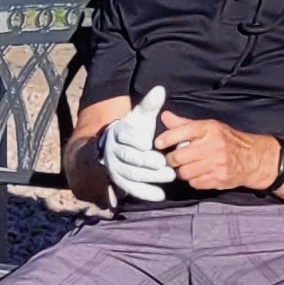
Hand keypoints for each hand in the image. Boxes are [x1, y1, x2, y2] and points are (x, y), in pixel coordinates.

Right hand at [102, 85, 177, 202]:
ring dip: (150, 178)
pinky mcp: (119, 181)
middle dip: (148, 162)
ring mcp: (115, 168)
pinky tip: (160, 195)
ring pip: (132, 174)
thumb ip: (150, 105)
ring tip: (170, 177)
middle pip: (130, 158)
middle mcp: (114, 151)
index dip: (137, 141)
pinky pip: (131, 188)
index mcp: (119, 133)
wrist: (113, 147)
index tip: (152, 144)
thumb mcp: (140, 116)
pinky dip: (144, 193)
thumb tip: (160, 90)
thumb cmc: (134, 130)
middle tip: (166, 164)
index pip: (127, 138)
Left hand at [156, 109, 276, 192]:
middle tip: (173, 159)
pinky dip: (194, 180)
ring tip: (188, 166)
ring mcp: (217, 163)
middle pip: (179, 156)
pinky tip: (200, 174)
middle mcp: (214, 145)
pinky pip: (195, 183)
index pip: (183, 131)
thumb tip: (164, 116)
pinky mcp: (220, 178)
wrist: (253, 158)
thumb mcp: (208, 127)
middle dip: (172, 159)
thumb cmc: (226, 140)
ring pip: (185, 172)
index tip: (158, 144)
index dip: (167, 138)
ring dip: (182, 171)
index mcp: (210, 129)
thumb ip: (184, 124)